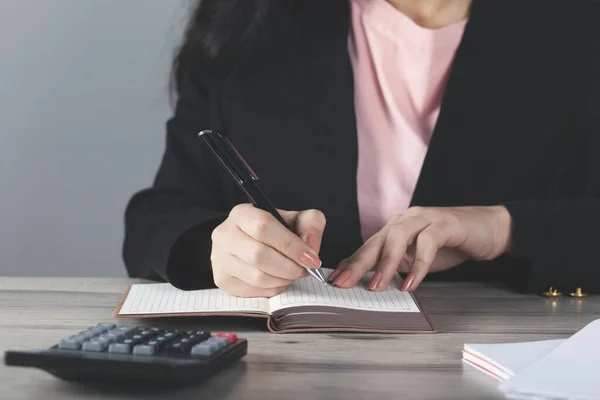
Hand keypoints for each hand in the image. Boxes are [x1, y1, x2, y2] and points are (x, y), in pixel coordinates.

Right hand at [210, 204, 325, 297]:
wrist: (248, 241)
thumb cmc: (273, 231)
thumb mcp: (294, 218)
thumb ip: (310, 223)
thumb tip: (311, 246)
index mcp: (242, 214)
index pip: (264, 227)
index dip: (291, 245)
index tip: (311, 258)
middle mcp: (225, 235)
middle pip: (259, 255)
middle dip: (289, 267)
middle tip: (305, 269)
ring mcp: (220, 259)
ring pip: (257, 277)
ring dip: (283, 279)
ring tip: (293, 274)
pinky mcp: (222, 279)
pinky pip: (253, 290)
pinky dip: (273, 288)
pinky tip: (279, 280)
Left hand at [328, 206, 511, 291]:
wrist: (490, 229)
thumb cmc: (451, 244)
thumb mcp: (417, 258)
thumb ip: (397, 266)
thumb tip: (370, 282)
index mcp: (396, 228)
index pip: (368, 246)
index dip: (351, 263)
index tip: (334, 281)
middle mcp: (406, 220)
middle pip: (376, 241)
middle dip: (358, 263)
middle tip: (344, 283)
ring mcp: (425, 218)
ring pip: (397, 237)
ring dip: (385, 264)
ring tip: (377, 286)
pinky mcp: (446, 224)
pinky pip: (427, 242)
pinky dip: (418, 264)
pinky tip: (411, 282)